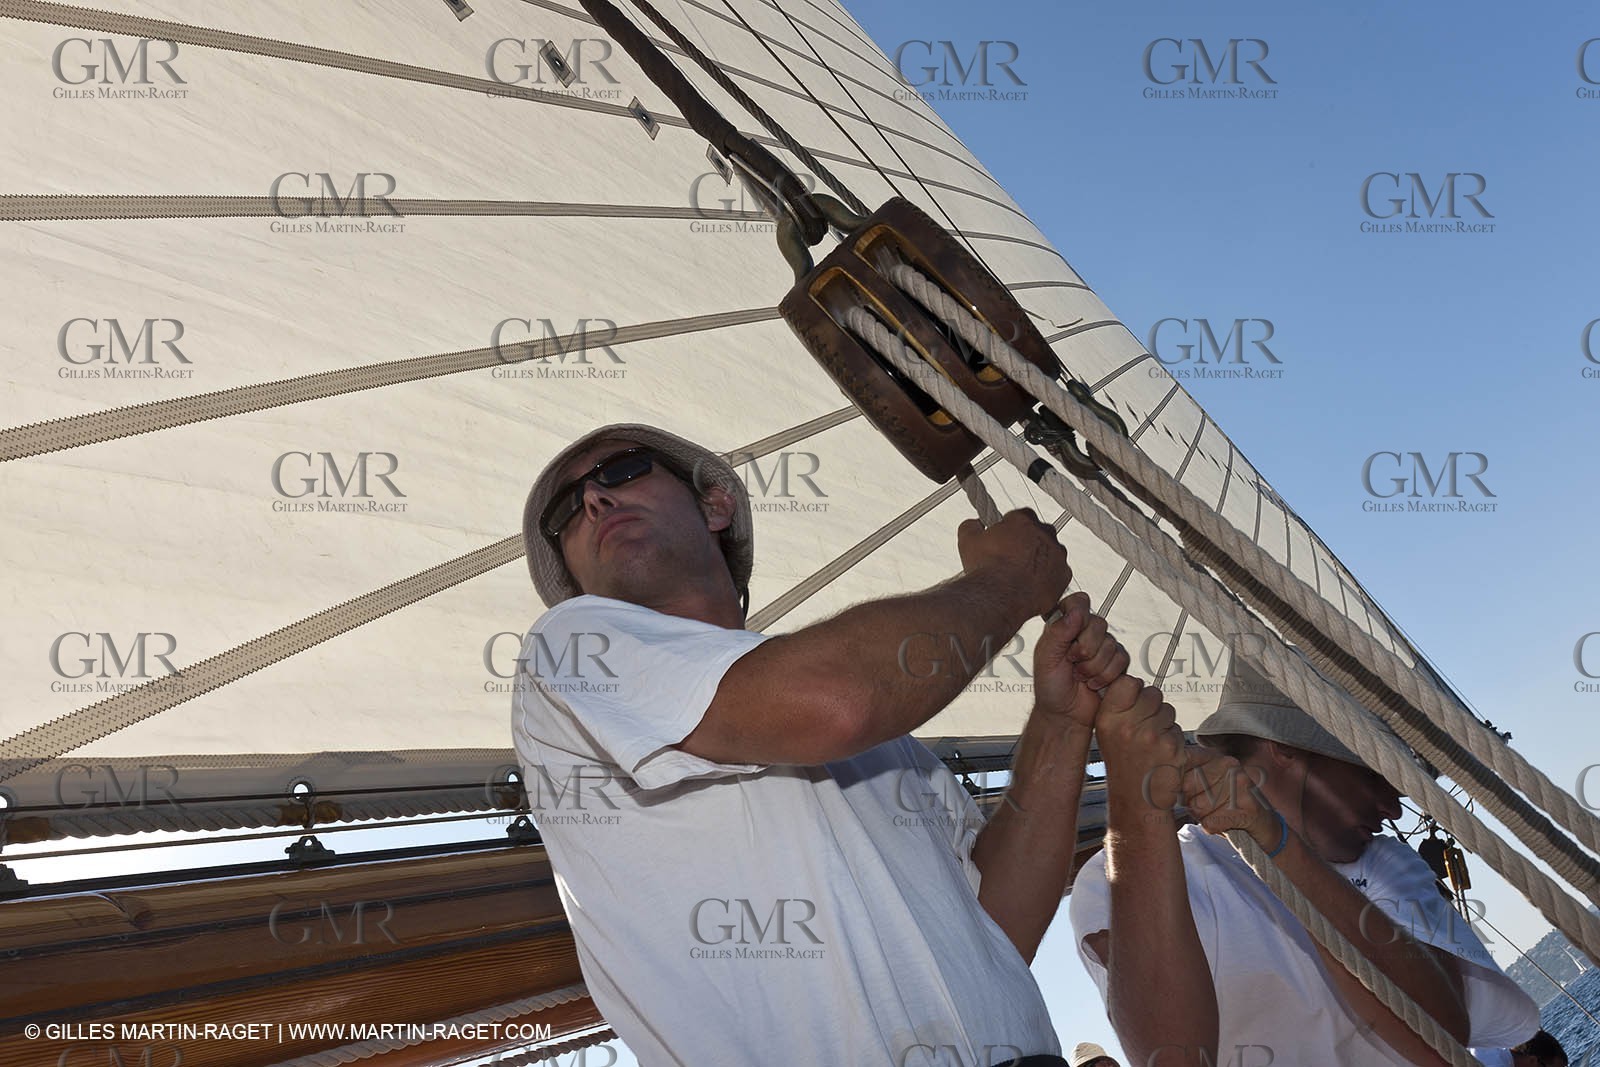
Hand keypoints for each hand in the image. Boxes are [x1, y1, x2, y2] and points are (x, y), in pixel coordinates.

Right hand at [957, 509, 1070, 618]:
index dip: (1010, 529)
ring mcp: (1058, 554)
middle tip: (1013, 558)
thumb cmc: (985, 568)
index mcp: (1023, 519)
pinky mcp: (1065, 574)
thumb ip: (971, 525)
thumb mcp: (968, 540)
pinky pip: (1058, 574)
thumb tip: (975, 523)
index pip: (1020, 517)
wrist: (1001, 597)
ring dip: (1040, 561)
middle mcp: (1045, 532)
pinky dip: (1048, 578)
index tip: (1003, 540)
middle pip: (1039, 533)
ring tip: (1022, 576)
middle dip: (1028, 543)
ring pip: (1051, 553)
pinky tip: (1032, 587)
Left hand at [1032, 592, 1129, 728]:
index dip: (1078, 616)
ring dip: (1094, 666)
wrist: (1066, 715)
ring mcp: (1102, 646)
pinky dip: (1106, 675)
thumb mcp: (1045, 658)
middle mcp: (1084, 633)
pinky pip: (1122, 659)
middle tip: (1072, 662)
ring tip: (1080, 676)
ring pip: (1111, 644)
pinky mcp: (1116, 662)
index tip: (1070, 635)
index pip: (1078, 602)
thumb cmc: (1050, 688)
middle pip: (1099, 624)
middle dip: (1085, 649)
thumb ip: (1058, 632)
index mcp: (1064, 626)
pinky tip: (1093, 682)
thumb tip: (1076, 612)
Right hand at [1095, 676, 1185, 808]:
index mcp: (1107, 718)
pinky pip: (1176, 727)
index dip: (1135, 690)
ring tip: (1151, 742)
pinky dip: (1173, 738)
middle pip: (1152, 693)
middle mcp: (1126, 725)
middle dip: (1152, 707)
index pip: (1128, 682)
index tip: (1133, 705)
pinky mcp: (1170, 746)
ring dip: (1164, 722)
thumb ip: (1119, 706)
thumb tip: (1134, 682)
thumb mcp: (1108, 732)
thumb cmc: (1124, 763)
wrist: (1136, 799)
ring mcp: (1149, 735)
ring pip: (1167, 709)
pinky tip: (1161, 753)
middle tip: (1144, 728)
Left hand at [1181, 744, 1279, 844]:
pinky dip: (1213, 828)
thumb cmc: (1227, 805)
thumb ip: (1183, 778)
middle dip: (1191, 804)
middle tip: (1207, 806)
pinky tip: (1225, 822)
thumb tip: (1156, 781)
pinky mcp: (1248, 808)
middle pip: (1187, 789)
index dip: (1176, 786)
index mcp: (1216, 757)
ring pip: (1198, 808)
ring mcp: (1240, 785)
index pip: (1181, 766)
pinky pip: (1211, 823)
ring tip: (1218, 813)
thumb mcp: (1205, 786)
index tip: (1182, 793)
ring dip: (1203, 818)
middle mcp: (1229, 766)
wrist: (1263, 825)